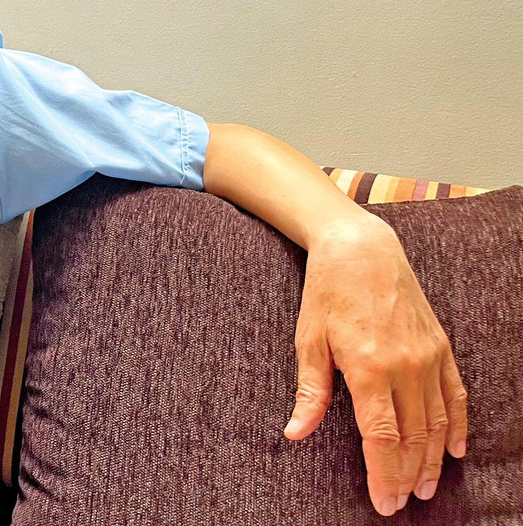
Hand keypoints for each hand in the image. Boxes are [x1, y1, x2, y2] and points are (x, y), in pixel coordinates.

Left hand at [283, 212, 467, 516]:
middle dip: (406, 476)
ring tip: (424, 488)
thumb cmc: (327, 294)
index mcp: (368, 367)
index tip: (382, 502)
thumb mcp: (308, 340)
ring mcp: (428, 357)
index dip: (383, 474)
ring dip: (433, 460)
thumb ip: (309, 392)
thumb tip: (295, 433)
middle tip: (400, 503)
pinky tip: (454, 451)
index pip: (382, 437)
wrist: (362, 250)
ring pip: (437, 422)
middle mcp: (405, 366)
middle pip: (413, 437)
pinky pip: (455, 396)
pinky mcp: (441, 347)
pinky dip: (456, 426)